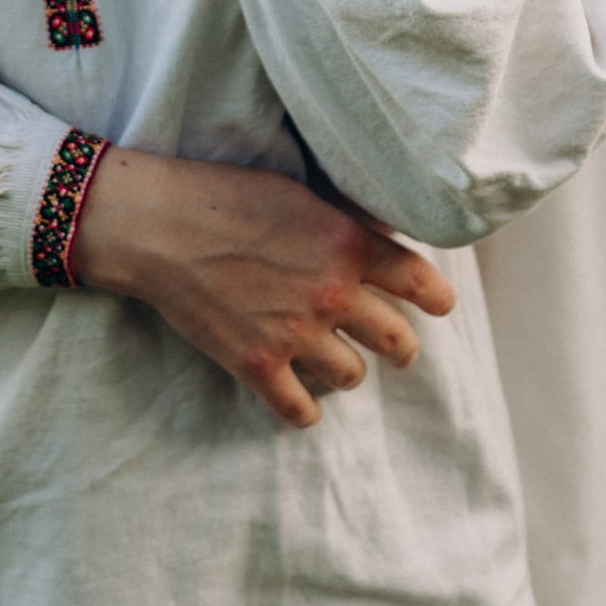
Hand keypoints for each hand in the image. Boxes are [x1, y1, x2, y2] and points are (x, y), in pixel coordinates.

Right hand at [72, 146, 455, 430]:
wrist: (163, 227)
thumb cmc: (230, 196)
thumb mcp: (304, 194)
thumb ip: (347, 224)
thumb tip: (384, 237)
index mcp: (349, 244)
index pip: (420, 281)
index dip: (438, 297)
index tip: (441, 305)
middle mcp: (332, 294)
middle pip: (398, 340)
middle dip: (403, 345)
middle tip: (399, 345)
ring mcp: (295, 335)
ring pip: (353, 376)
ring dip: (348, 369)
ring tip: (336, 358)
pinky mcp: (256, 367)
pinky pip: (301, 410)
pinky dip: (306, 407)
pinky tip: (303, 395)